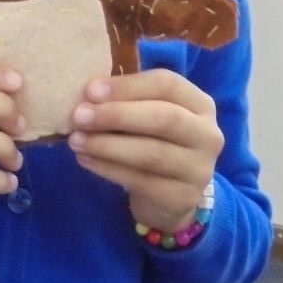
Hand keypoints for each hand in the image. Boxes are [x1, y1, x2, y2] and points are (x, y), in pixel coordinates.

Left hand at [67, 70, 223, 232]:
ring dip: (107, 145)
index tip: (90, 90)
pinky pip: (140, 180)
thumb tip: (87, 94)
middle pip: (163, 118)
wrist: (171, 198)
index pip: (167, 84)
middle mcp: (207, 134)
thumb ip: (128, 101)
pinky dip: (108, 168)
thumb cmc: (155, 144)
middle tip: (79, 116)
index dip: (128, 85)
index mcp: (200, 104)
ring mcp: (199, 168)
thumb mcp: (149, 117)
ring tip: (75, 140)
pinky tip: (85, 159)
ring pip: (151, 153)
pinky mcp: (182, 197)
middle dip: (116, 115)